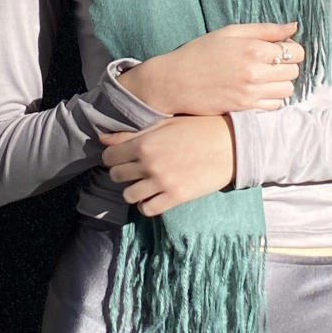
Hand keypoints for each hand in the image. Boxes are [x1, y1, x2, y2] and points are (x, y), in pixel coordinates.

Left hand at [97, 114, 235, 216]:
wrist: (230, 144)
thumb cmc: (197, 128)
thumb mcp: (164, 123)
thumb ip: (131, 133)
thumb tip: (102, 138)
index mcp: (144, 143)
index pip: (109, 156)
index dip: (112, 156)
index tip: (121, 155)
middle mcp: (149, 165)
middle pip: (116, 176)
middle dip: (121, 171)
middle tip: (134, 167)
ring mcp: (162, 183)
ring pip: (128, 195)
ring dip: (133, 188)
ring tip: (144, 182)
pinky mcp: (175, 197)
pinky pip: (147, 209)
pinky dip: (146, 203)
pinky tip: (154, 194)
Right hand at [115, 21, 304, 115]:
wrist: (175, 81)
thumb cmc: (200, 53)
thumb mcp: (230, 32)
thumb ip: (265, 29)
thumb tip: (293, 27)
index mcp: (254, 49)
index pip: (295, 51)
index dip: (290, 49)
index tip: (278, 49)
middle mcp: (256, 72)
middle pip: (294, 71)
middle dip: (286, 66)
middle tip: (269, 63)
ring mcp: (251, 93)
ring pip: (287, 90)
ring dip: (280, 83)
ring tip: (264, 77)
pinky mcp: (245, 108)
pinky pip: (274, 106)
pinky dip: (271, 99)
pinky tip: (257, 90)